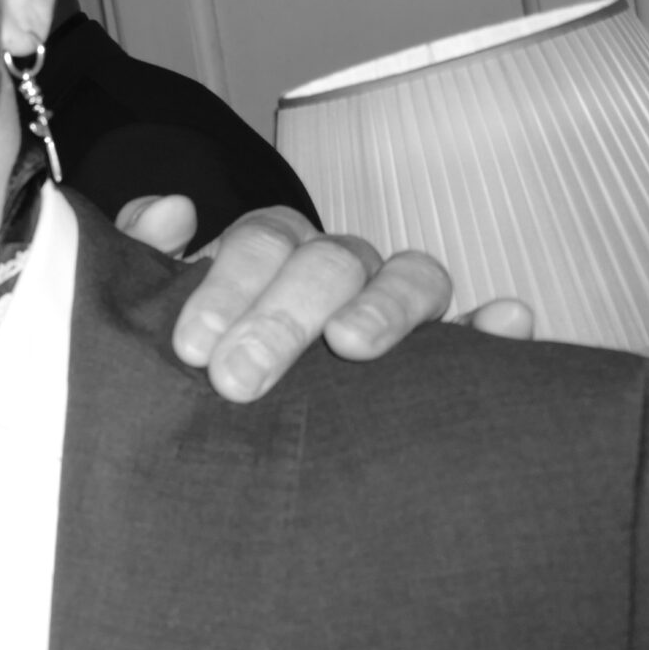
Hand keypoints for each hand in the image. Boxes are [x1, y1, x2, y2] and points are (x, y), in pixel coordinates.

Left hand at [117, 199, 531, 402]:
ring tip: (351, 346)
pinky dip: (497, 325)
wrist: (230, 438)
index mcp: (272, 255)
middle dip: (283, 315)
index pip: (262, 239)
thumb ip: (145, 258)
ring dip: (384, 305)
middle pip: (329, 261)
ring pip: (412, 277)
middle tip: (238, 379)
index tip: (193, 348)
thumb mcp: (156, 315)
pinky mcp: (452, 358)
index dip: (229, 283)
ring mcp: (398, 308)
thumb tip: (171, 211)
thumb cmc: (202, 363)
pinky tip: (503, 324)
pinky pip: (485, 332)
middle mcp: (338, 272)